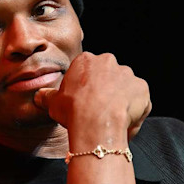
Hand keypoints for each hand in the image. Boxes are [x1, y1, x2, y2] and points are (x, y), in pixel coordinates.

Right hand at [33, 52, 151, 141]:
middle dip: (105, 92)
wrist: (96, 122)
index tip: (83, 103)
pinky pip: (139, 101)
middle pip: (108, 77)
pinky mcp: (142, 88)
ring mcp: (128, 74)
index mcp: (87, 60)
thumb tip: (40, 96)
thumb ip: (47, 96)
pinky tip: (124, 123)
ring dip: (120, 101)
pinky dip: (134, 111)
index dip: (86, 89)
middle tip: (98, 111)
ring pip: (125, 88)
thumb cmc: (74, 110)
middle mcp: (110, 62)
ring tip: (111, 120)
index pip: (87, 72)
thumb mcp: (53, 103)